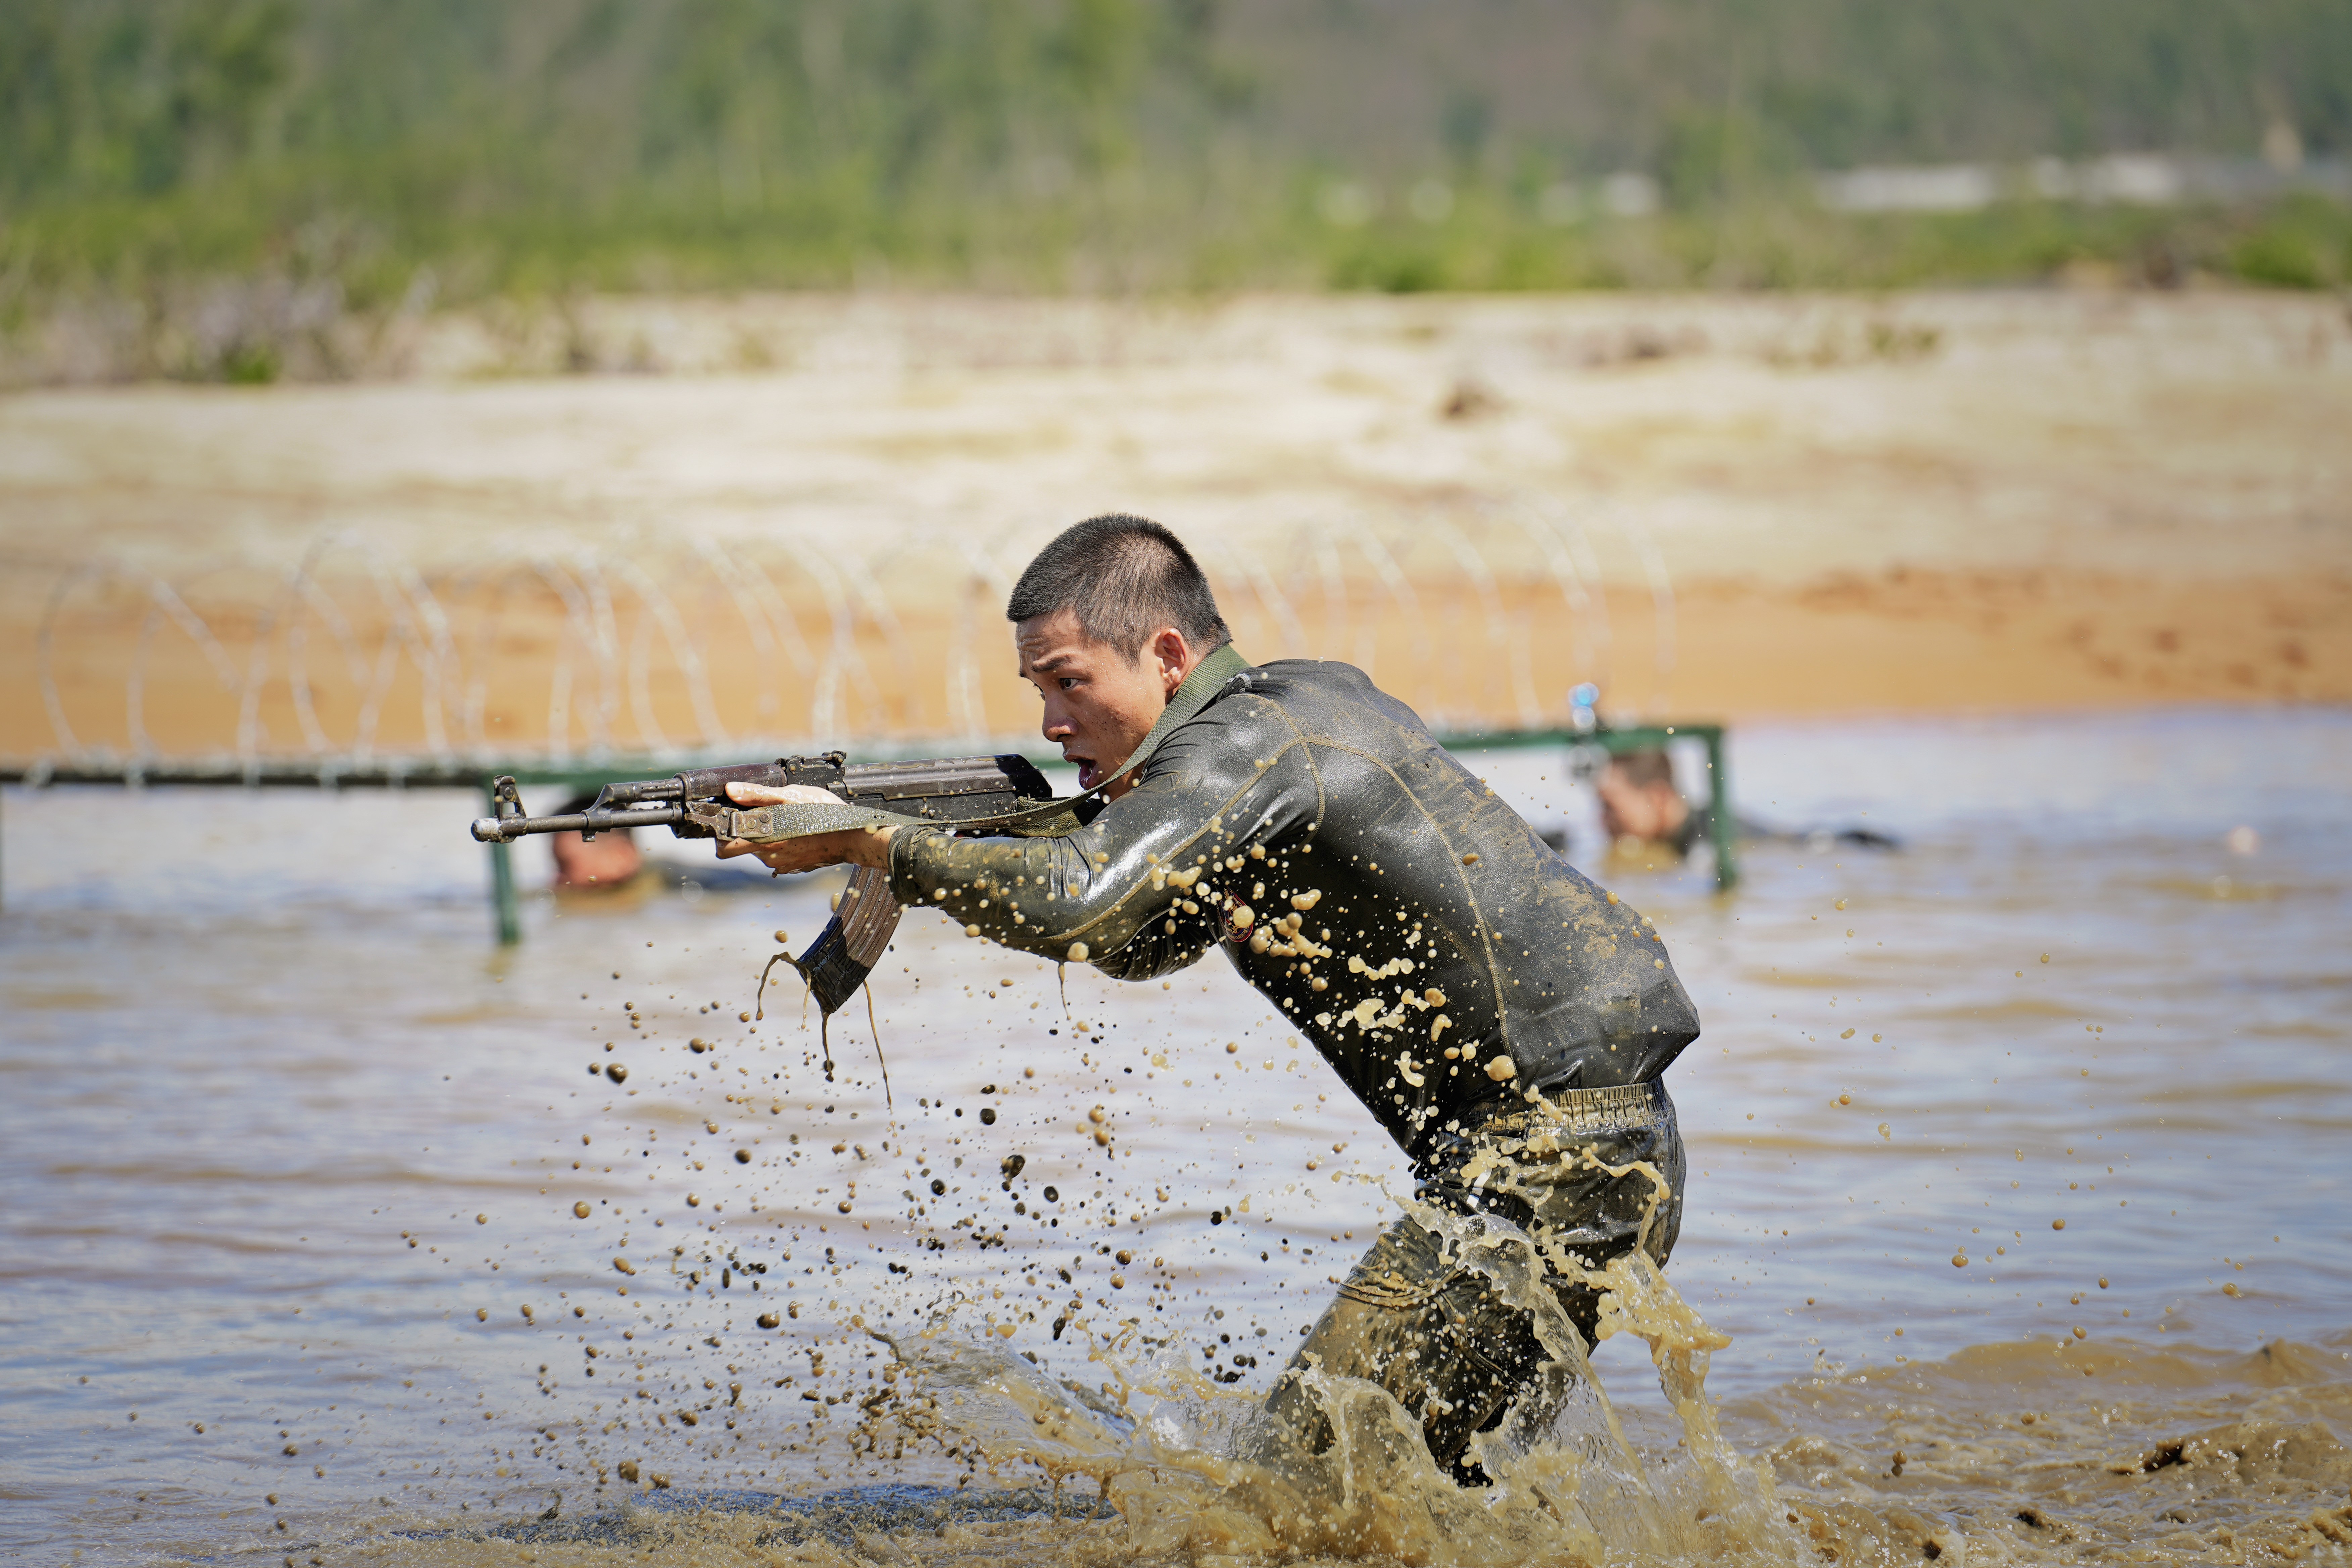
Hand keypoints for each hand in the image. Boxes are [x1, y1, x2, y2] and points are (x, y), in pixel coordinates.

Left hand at [714, 781, 897, 874]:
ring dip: (767, 836)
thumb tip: (730, 790)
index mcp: (763, 841)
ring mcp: (783, 864)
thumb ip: (758, 795)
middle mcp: (769, 857)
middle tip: (761, 814)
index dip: (720, 835)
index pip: (724, 849)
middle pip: (743, 847)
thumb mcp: (791, 796)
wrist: (856, 836)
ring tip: (786, 819)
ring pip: (762, 850)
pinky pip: (780, 856)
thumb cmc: (825, 814)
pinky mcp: (796, 867)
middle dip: (746, 832)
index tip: (728, 820)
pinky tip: (797, 831)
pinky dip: (783, 844)